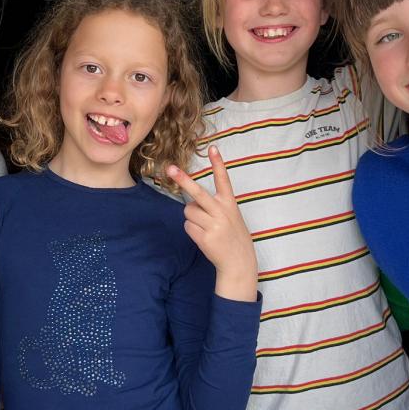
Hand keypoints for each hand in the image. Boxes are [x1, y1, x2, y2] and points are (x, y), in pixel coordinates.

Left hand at [166, 146, 257, 301]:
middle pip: (197, 192)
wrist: (239, 261)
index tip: (213, 147)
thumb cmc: (233, 236)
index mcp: (230, 203)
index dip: (218, 163)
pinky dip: (192, 230)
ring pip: (188, 211)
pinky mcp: (205, 236)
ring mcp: (213, 224)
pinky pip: (187, 226)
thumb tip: (191, 203)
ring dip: (192, 218)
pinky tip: (204, 237)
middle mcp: (222, 211)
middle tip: (170, 168)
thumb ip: (215, 206)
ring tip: (206, 228)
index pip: (224, 179)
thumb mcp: (231, 216)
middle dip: (183, 180)